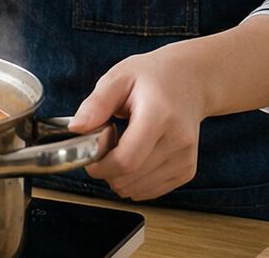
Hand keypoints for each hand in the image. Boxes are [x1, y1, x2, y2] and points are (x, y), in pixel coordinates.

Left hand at [69, 46, 209, 201]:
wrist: (191, 80)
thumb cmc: (153, 77)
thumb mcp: (119, 77)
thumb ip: (96, 104)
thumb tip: (76, 128)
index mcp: (159, 116)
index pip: (126, 160)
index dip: (101, 165)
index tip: (90, 154)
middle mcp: (177, 141)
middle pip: (130, 178)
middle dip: (106, 170)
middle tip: (104, 146)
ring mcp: (185, 159)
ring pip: (138, 189)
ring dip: (120, 177)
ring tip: (122, 147)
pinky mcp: (187, 171)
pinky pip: (150, 190)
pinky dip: (135, 181)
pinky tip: (136, 157)